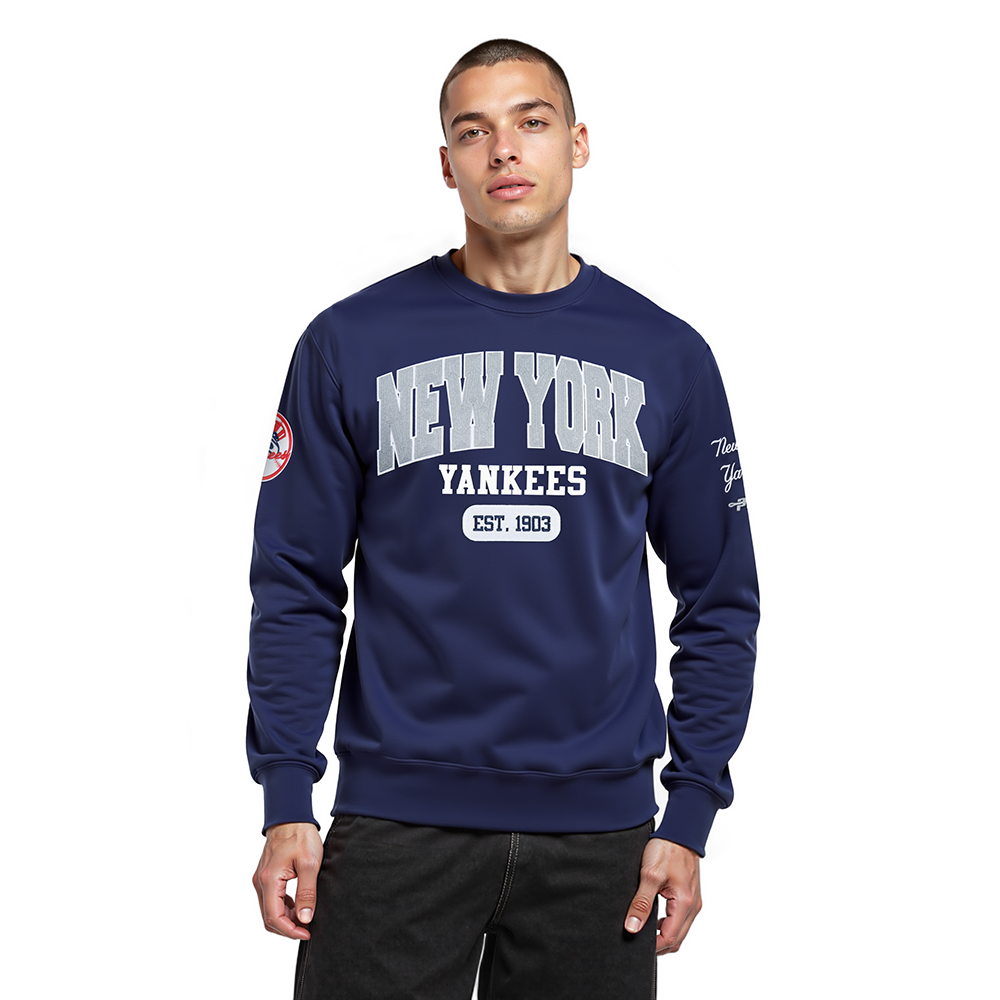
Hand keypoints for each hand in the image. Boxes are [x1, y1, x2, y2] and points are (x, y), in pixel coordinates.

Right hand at [252, 822, 323, 939]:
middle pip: (269, 917)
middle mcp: (260, 882)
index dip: (290, 931)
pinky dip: (283, 908)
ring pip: (269, 910)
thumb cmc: (300, 836)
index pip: (274, 917)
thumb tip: (305, 918)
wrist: (291, 817)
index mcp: (269, 880)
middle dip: (287, 928)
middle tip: (307, 928)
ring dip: (285, 918)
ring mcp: (261, 879)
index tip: (307, 933)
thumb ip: (307, 892)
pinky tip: (298, 905)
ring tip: (306, 917)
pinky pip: (271, 900)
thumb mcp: (310, 864)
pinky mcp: (266, 876)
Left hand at [624, 837, 701, 954]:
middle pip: (677, 939)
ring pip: (679, 930)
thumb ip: (641, 903)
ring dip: (663, 935)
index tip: (635, 946)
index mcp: (685, 903)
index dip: (653, 948)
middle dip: (658, 946)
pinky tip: (653, 919)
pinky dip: (667, 924)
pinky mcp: (689, 895)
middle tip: (637, 942)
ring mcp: (693, 901)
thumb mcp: (649, 875)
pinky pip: (680, 919)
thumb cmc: (667, 848)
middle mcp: (693, 906)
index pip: (670, 939)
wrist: (680, 830)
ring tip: (642, 931)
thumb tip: (632, 927)